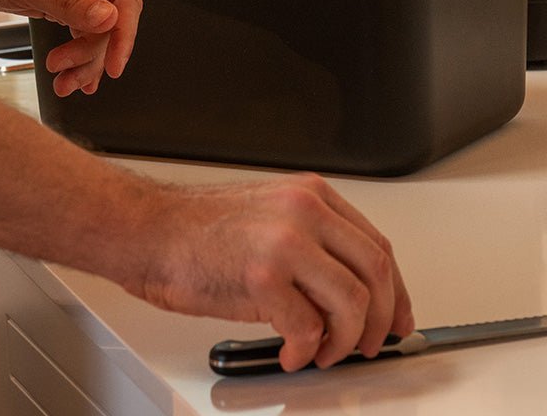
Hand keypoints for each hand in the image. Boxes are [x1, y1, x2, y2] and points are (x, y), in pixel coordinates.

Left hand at [0, 0, 141, 95]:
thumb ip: (72, 4)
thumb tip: (111, 21)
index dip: (123, 35)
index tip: (114, 65)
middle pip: (115, 17)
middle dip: (94, 51)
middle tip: (68, 74)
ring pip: (101, 28)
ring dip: (84, 58)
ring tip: (63, 82)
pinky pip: (84, 28)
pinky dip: (77, 51)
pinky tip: (70, 73)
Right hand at [127, 173, 414, 371]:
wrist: (149, 231)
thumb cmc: (199, 230)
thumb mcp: (270, 217)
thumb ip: (314, 242)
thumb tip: (348, 291)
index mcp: (312, 195)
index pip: (377, 244)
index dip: (395, 290)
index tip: (397, 317)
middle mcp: (306, 211)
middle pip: (376, 271)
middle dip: (381, 320)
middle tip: (371, 345)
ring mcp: (287, 241)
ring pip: (353, 302)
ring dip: (346, 341)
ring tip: (324, 352)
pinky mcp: (263, 276)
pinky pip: (309, 328)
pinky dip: (306, 351)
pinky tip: (290, 352)